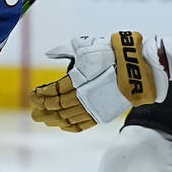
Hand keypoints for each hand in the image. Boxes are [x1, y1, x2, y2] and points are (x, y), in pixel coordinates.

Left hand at [30, 31, 167, 131]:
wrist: (137, 67)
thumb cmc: (111, 53)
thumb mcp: (86, 45)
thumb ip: (65, 50)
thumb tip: (49, 53)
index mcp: (80, 78)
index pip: (55, 91)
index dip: (42, 94)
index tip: (33, 94)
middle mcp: (85, 95)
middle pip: (58, 106)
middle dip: (44, 109)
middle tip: (34, 110)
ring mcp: (94, 106)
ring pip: (68, 118)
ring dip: (53, 119)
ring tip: (43, 119)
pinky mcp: (103, 113)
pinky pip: (83, 124)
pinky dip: (70, 126)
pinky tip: (62, 125)